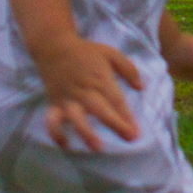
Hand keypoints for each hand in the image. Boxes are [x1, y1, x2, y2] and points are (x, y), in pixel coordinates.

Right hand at [33, 35, 143, 150]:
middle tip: (130, 138)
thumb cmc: (85, 52)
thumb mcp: (111, 53)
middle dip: (115, 124)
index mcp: (100, 79)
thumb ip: (129, 69)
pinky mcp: (54, 103)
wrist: (53, 46)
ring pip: (76, 117)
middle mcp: (84, 91)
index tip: (136, 132)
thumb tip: (141, 88)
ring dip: (86, 132)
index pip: (116, 100)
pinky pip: (52, 120)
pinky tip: (65, 144)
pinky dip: (56, 133)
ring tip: (96, 146)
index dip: (126, 116)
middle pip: (100, 109)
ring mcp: (68, 98)